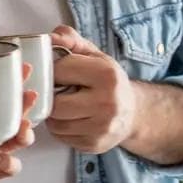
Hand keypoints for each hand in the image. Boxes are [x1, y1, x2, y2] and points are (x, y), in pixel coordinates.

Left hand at [0, 83, 36, 182]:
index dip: (16, 82)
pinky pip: (9, 168)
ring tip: (22, 128)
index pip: (2, 95)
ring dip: (25, 133)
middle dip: (26, 104)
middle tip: (29, 95)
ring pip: (19, 141)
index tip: (23, 68)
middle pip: (17, 115)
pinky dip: (8, 162)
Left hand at [46, 25, 137, 153]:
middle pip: (56, 104)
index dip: (54, 70)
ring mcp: (102, 128)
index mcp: (107, 75)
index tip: (60, 72)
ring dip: (54, 114)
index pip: (60, 71)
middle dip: (52, 96)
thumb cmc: (107, 81)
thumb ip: (71, 40)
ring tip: (66, 104)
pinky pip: (62, 137)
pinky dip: (61, 128)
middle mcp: (108, 103)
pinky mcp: (95, 145)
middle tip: (59, 91)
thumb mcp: (94, 55)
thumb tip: (51, 36)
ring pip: (56, 123)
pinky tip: (72, 118)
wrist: (132, 112)